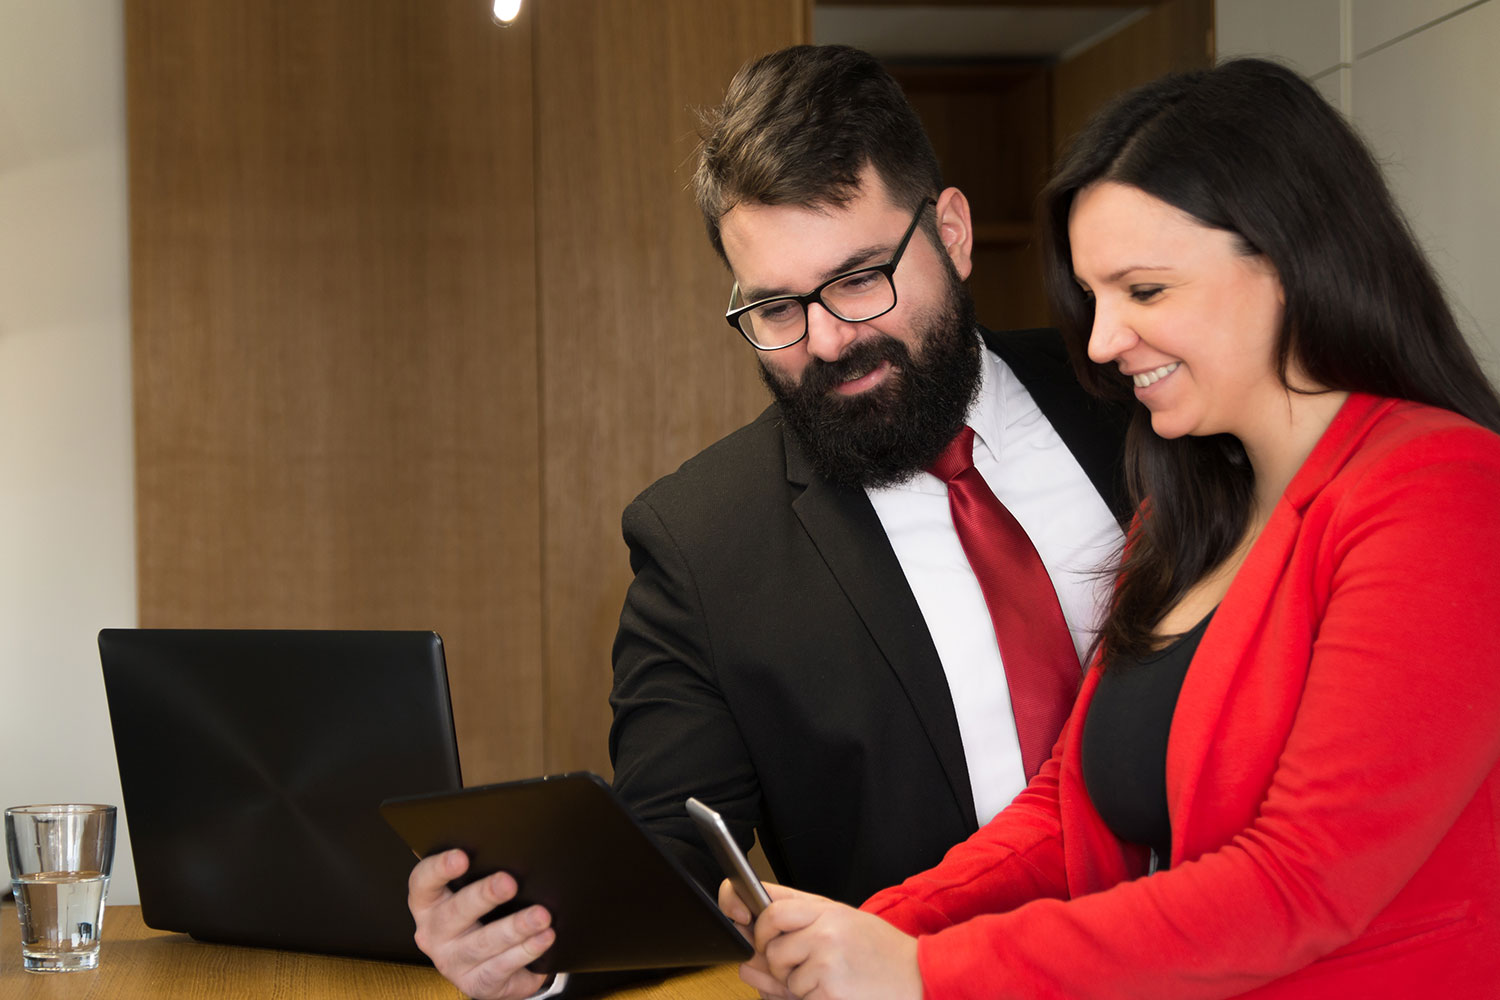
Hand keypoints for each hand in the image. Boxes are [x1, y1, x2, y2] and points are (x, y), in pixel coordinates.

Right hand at [408, 849, 555, 998]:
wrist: (491, 965)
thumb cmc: (482, 916)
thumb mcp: (474, 894)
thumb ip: (484, 873)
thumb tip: (517, 849)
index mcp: (428, 903)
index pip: (423, 882)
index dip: (439, 868)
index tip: (462, 857)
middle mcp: (433, 933)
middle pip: (455, 912)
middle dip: (484, 896)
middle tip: (509, 882)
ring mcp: (452, 961)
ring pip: (482, 943)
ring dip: (514, 927)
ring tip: (541, 916)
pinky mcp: (476, 983)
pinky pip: (501, 967)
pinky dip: (526, 951)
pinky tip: (543, 938)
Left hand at [734, 884, 921, 999]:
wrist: (920, 977)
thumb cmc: (880, 954)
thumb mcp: (842, 926)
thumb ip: (796, 930)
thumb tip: (748, 953)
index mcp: (826, 908)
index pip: (770, 900)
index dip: (742, 903)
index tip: (735, 912)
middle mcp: (824, 927)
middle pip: (768, 936)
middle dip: (771, 953)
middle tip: (793, 961)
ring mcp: (826, 957)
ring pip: (781, 971)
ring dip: (795, 982)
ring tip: (826, 976)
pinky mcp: (829, 987)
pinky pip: (798, 995)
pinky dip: (811, 997)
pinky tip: (835, 989)